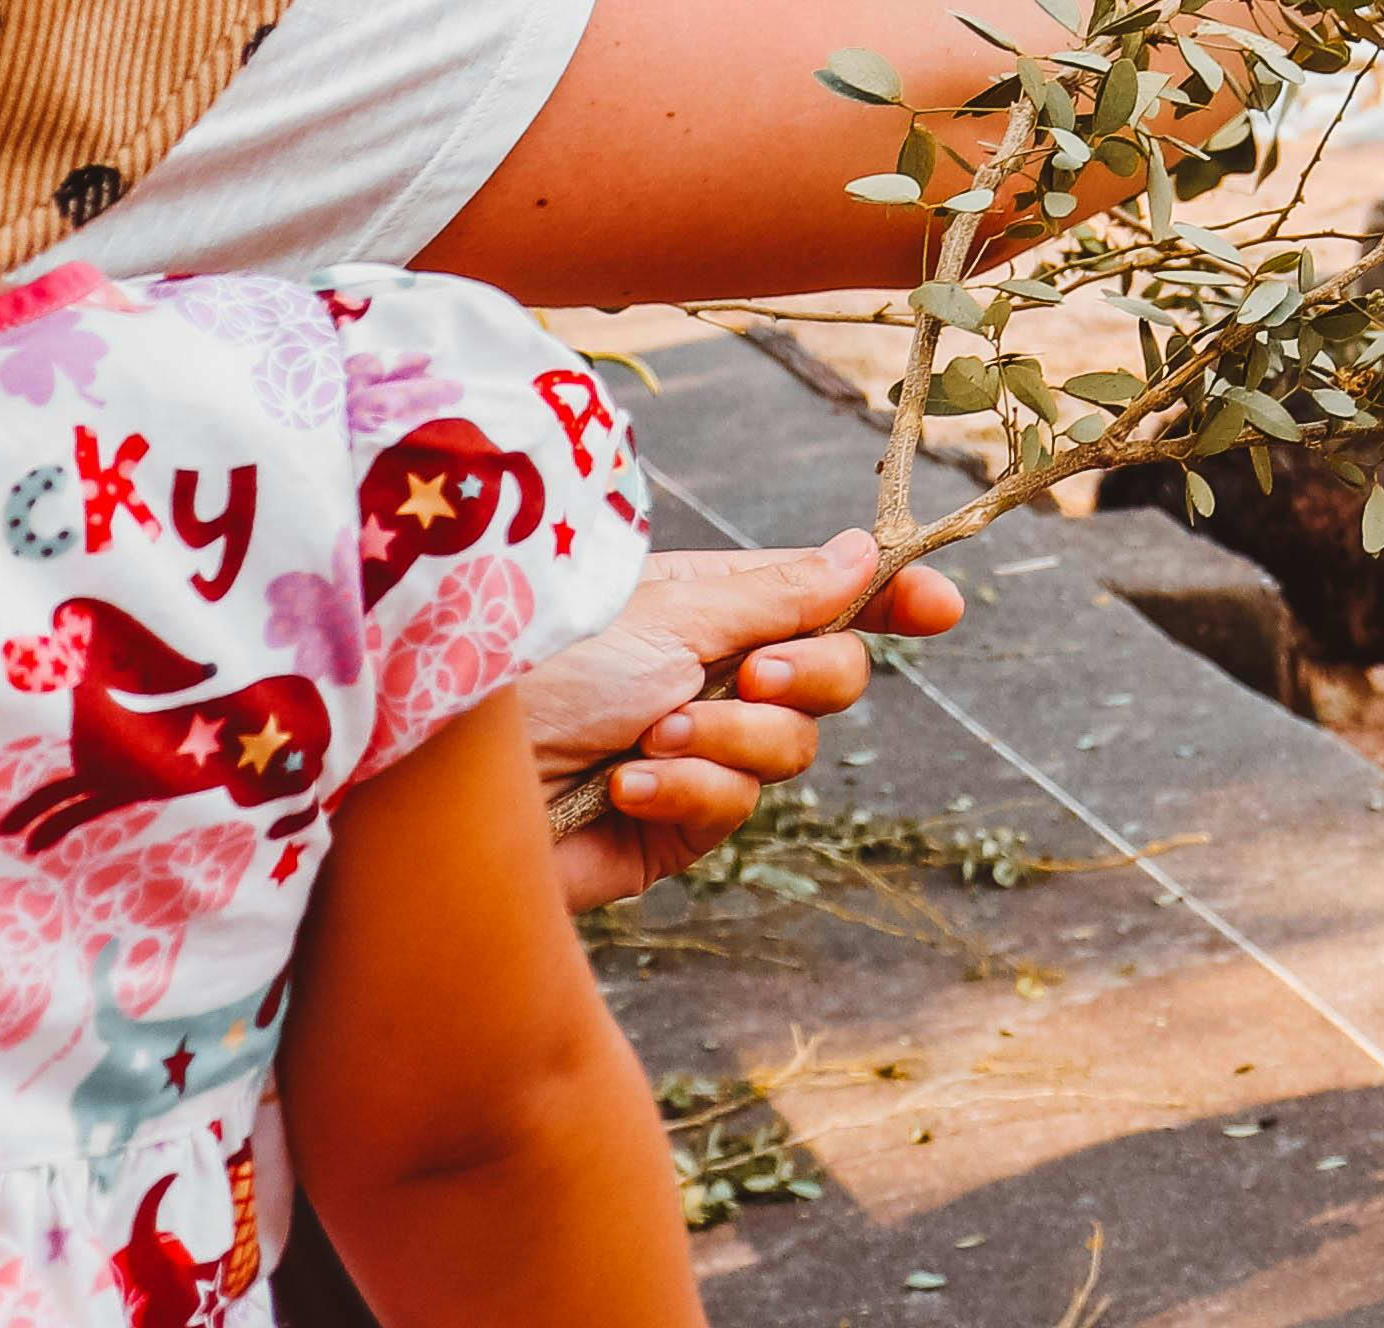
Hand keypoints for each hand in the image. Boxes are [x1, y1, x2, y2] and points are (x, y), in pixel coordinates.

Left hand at [519, 532, 970, 908]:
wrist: (443, 774)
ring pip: (791, 749)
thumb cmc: (541, 665)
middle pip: (832, 676)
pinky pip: (732, 810)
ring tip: (649, 738)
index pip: (824, 600)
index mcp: (707, 608)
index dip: (890, 602)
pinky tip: (626, 786)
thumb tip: (865, 553)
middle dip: (804, 675)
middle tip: (750, 673)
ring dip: (727, 738)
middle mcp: (707, 677)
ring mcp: (693, 756)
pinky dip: (686, 792)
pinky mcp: (667, 831)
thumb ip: (780, 594)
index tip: (940, 609)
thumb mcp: (670, 613)